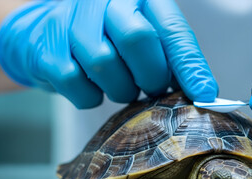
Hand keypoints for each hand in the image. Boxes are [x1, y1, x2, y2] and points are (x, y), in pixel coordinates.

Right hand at [0, 0, 217, 107]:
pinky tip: (94, 88)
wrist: (52, 34)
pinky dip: (89, 96)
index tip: (205, 96)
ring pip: (103, 62)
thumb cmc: (112, 40)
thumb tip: (205, 94)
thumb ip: (174, 61)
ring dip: (119, 88)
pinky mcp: (45, 44)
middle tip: (151, 87)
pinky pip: (73, 81)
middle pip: (137, 38)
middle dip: (150, 75)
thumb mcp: (148, 42)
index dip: (190, 66)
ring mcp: (71, 18)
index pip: (172, 30)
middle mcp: (106, 0)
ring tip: (122, 86)